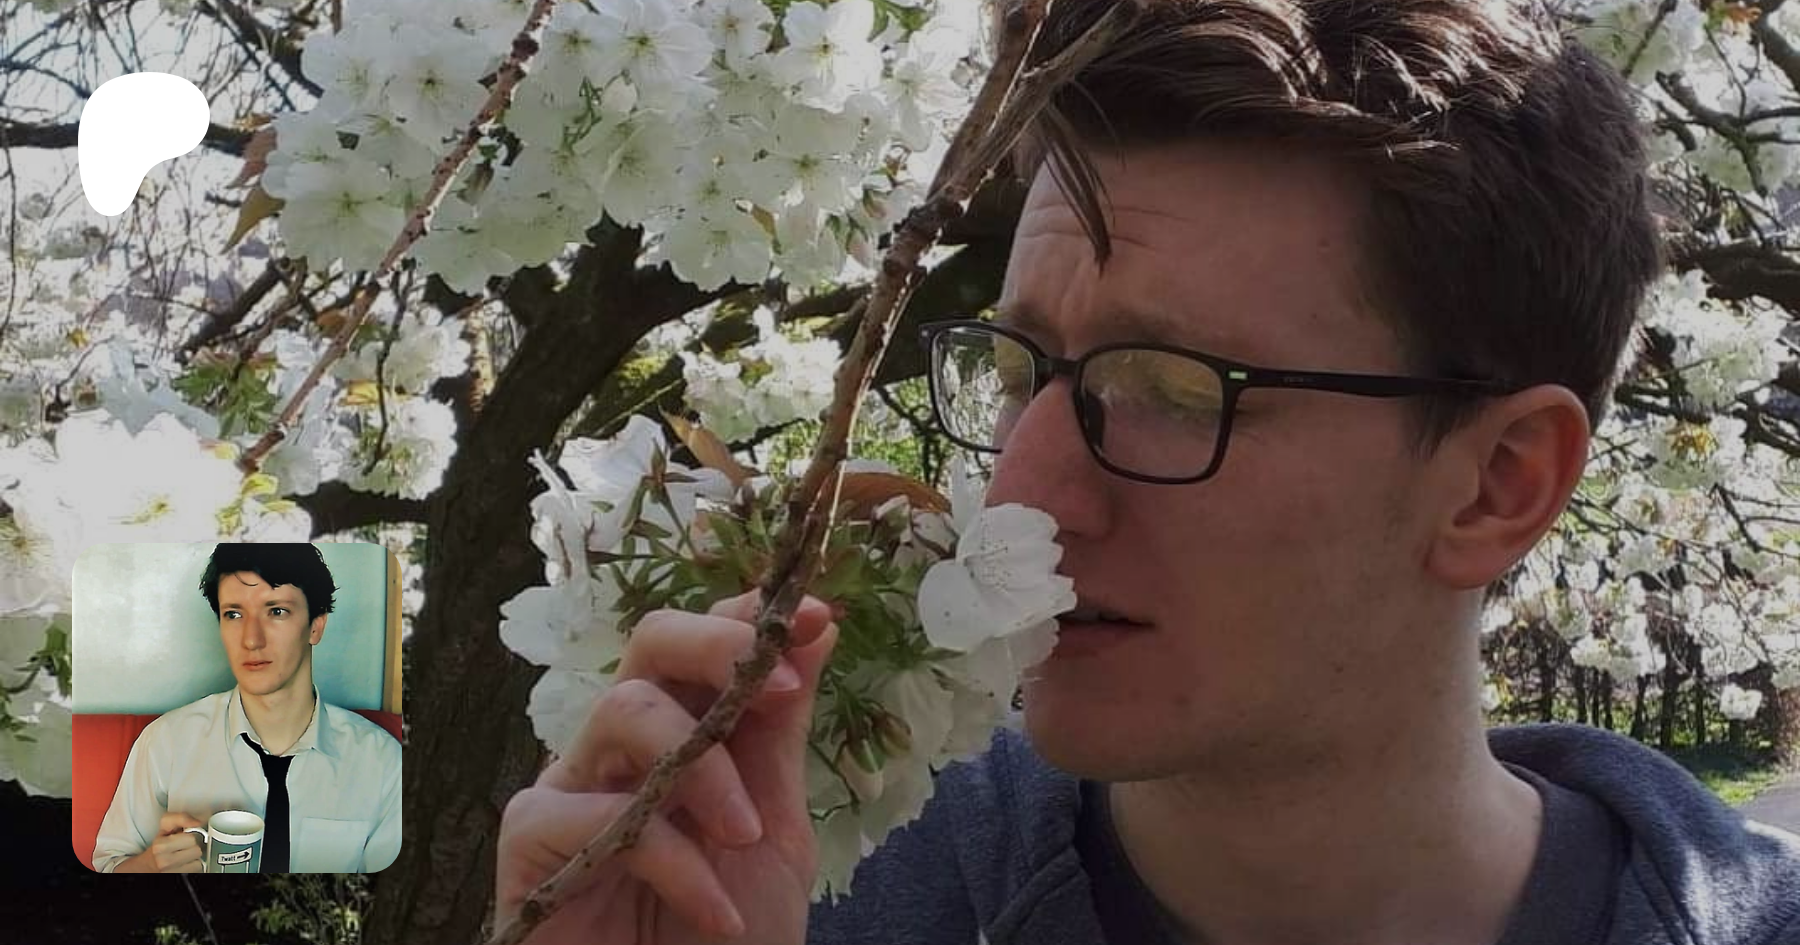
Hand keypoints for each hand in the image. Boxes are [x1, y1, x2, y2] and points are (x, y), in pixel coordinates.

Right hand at [146, 812, 205, 872]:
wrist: (149, 865)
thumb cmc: (160, 844)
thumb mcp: (165, 827)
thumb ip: (180, 818)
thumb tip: (198, 822)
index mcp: (160, 846)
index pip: (191, 838)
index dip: (190, 835)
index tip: (184, 837)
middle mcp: (164, 861)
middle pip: (196, 850)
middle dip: (193, 847)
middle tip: (184, 847)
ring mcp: (171, 872)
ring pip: (199, 861)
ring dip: (194, 857)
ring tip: (184, 855)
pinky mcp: (180, 877)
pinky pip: (198, 869)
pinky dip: (194, 866)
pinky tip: (185, 863)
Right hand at [496, 591, 838, 944]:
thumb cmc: (730, 936)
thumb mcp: (777, 827)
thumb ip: (782, 730)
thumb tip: (818, 624)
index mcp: (683, 731)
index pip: (703, 642)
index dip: (752, 618)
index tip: (814, 618)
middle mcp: (622, 747)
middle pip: (648, 641)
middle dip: (719, 646)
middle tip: (781, 686)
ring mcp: (572, 787)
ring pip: (622, 710)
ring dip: (706, 770)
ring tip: (747, 837)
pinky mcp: (529, 842)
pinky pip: (592, 814)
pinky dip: (672, 861)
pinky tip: (715, 909)